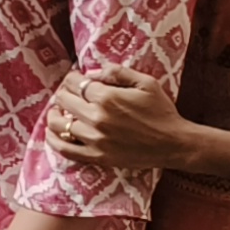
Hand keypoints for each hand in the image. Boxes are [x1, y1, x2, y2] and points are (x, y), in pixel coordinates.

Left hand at [47, 68, 197, 171]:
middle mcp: (97, 118)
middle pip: (63, 101)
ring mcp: (95, 139)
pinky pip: (65, 149)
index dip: (72, 79)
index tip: (75, 79)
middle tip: (69, 94)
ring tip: (58, 112)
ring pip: (59, 125)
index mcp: (107, 98)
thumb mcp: (146, 83)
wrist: (175, 143)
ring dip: (55, 115)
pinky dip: (54, 140)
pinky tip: (53, 133)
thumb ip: (117, 72)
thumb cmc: (162, 111)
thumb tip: (92, 72)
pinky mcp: (97, 156)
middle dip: (64, 93)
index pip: (74, 83)